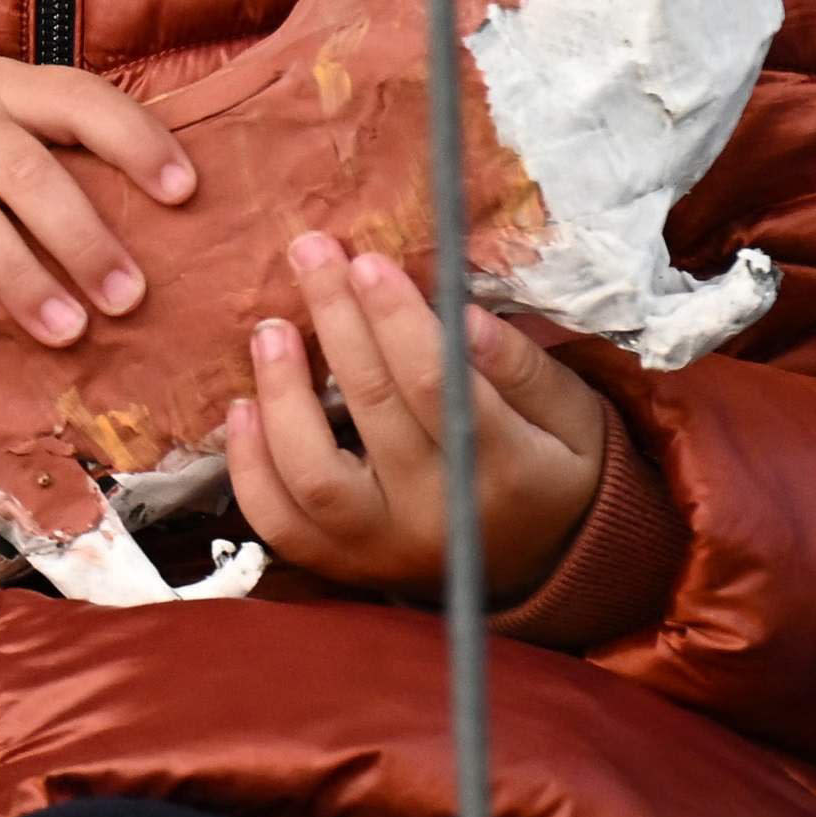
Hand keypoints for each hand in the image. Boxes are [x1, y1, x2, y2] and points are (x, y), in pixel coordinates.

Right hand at [0, 40, 197, 345]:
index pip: (78, 99)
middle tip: (129, 299)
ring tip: (66, 331)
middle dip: (81, 236)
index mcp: (1, 88)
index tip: (183, 191)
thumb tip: (159, 208)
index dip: (134, 139)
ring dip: (17, 274)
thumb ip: (50, 136)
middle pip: (25, 171)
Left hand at [226, 235, 614, 600]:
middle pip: (372, 407)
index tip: (367, 262)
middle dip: (336, 320)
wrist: (545, 562)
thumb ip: (521, 368)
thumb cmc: (554, 465)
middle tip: (310, 253)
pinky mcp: (344, 563)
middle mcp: (441, 515)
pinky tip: (242, 406)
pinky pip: (280, 522)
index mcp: (509, 470)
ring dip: (281, 392)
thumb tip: (464, 317)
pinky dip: (249, 466)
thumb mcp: (572, 415)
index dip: (396, 319)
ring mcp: (386, 547)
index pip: (437, 384)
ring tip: (270, 329)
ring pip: (312, 474)